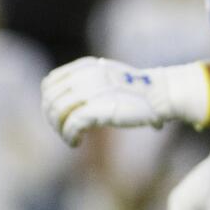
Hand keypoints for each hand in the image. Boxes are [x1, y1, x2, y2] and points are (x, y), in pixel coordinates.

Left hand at [41, 56, 207, 145]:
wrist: (160, 94)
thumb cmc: (139, 90)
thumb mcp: (109, 77)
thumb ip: (88, 82)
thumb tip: (67, 100)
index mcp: (86, 66)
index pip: (50, 82)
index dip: (48, 101)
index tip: (58, 116)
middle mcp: (85, 75)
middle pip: (50, 99)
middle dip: (51, 118)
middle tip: (63, 130)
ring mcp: (90, 90)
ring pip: (56, 112)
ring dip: (59, 129)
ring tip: (71, 138)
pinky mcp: (97, 108)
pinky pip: (71, 125)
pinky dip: (69, 137)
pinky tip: (76, 142)